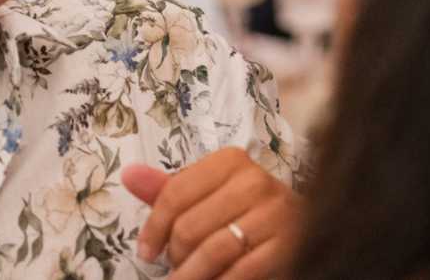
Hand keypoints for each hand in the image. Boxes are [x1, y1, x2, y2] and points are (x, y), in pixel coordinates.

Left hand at [125, 147, 299, 279]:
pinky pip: (240, 271)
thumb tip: (129, 175)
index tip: (147, 251)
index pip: (175, 193)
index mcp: (231, 161)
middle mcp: (256, 181)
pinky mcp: (288, 245)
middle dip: (176, 256)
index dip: (153, 228)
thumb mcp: (207, 196)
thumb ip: (170, 190)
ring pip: (212, 250)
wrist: (300, 230)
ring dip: (192, 275)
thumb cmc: (244, 214)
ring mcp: (275, 213)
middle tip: (178, 267)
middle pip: (190, 226)